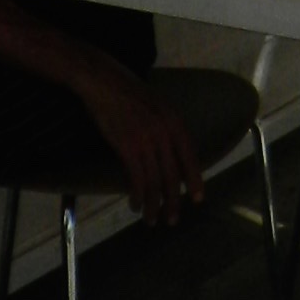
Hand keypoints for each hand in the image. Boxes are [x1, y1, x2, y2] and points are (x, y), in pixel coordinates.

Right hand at [78, 58, 204, 225]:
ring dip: (154, 205)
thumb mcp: (157, 104)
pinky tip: (135, 204)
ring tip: (152, 219)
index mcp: (174, 120)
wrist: (102, 80)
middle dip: (173, 201)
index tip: (197, 199)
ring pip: (155, 182)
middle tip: (172, 219)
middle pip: (173, 175)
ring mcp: (146, 140)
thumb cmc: (127, 91)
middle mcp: (164, 131)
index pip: (190, 156)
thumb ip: (167, 126)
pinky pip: (137, 179)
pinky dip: (138, 196)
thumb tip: (173, 153)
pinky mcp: (128, 147)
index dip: (194, 179)